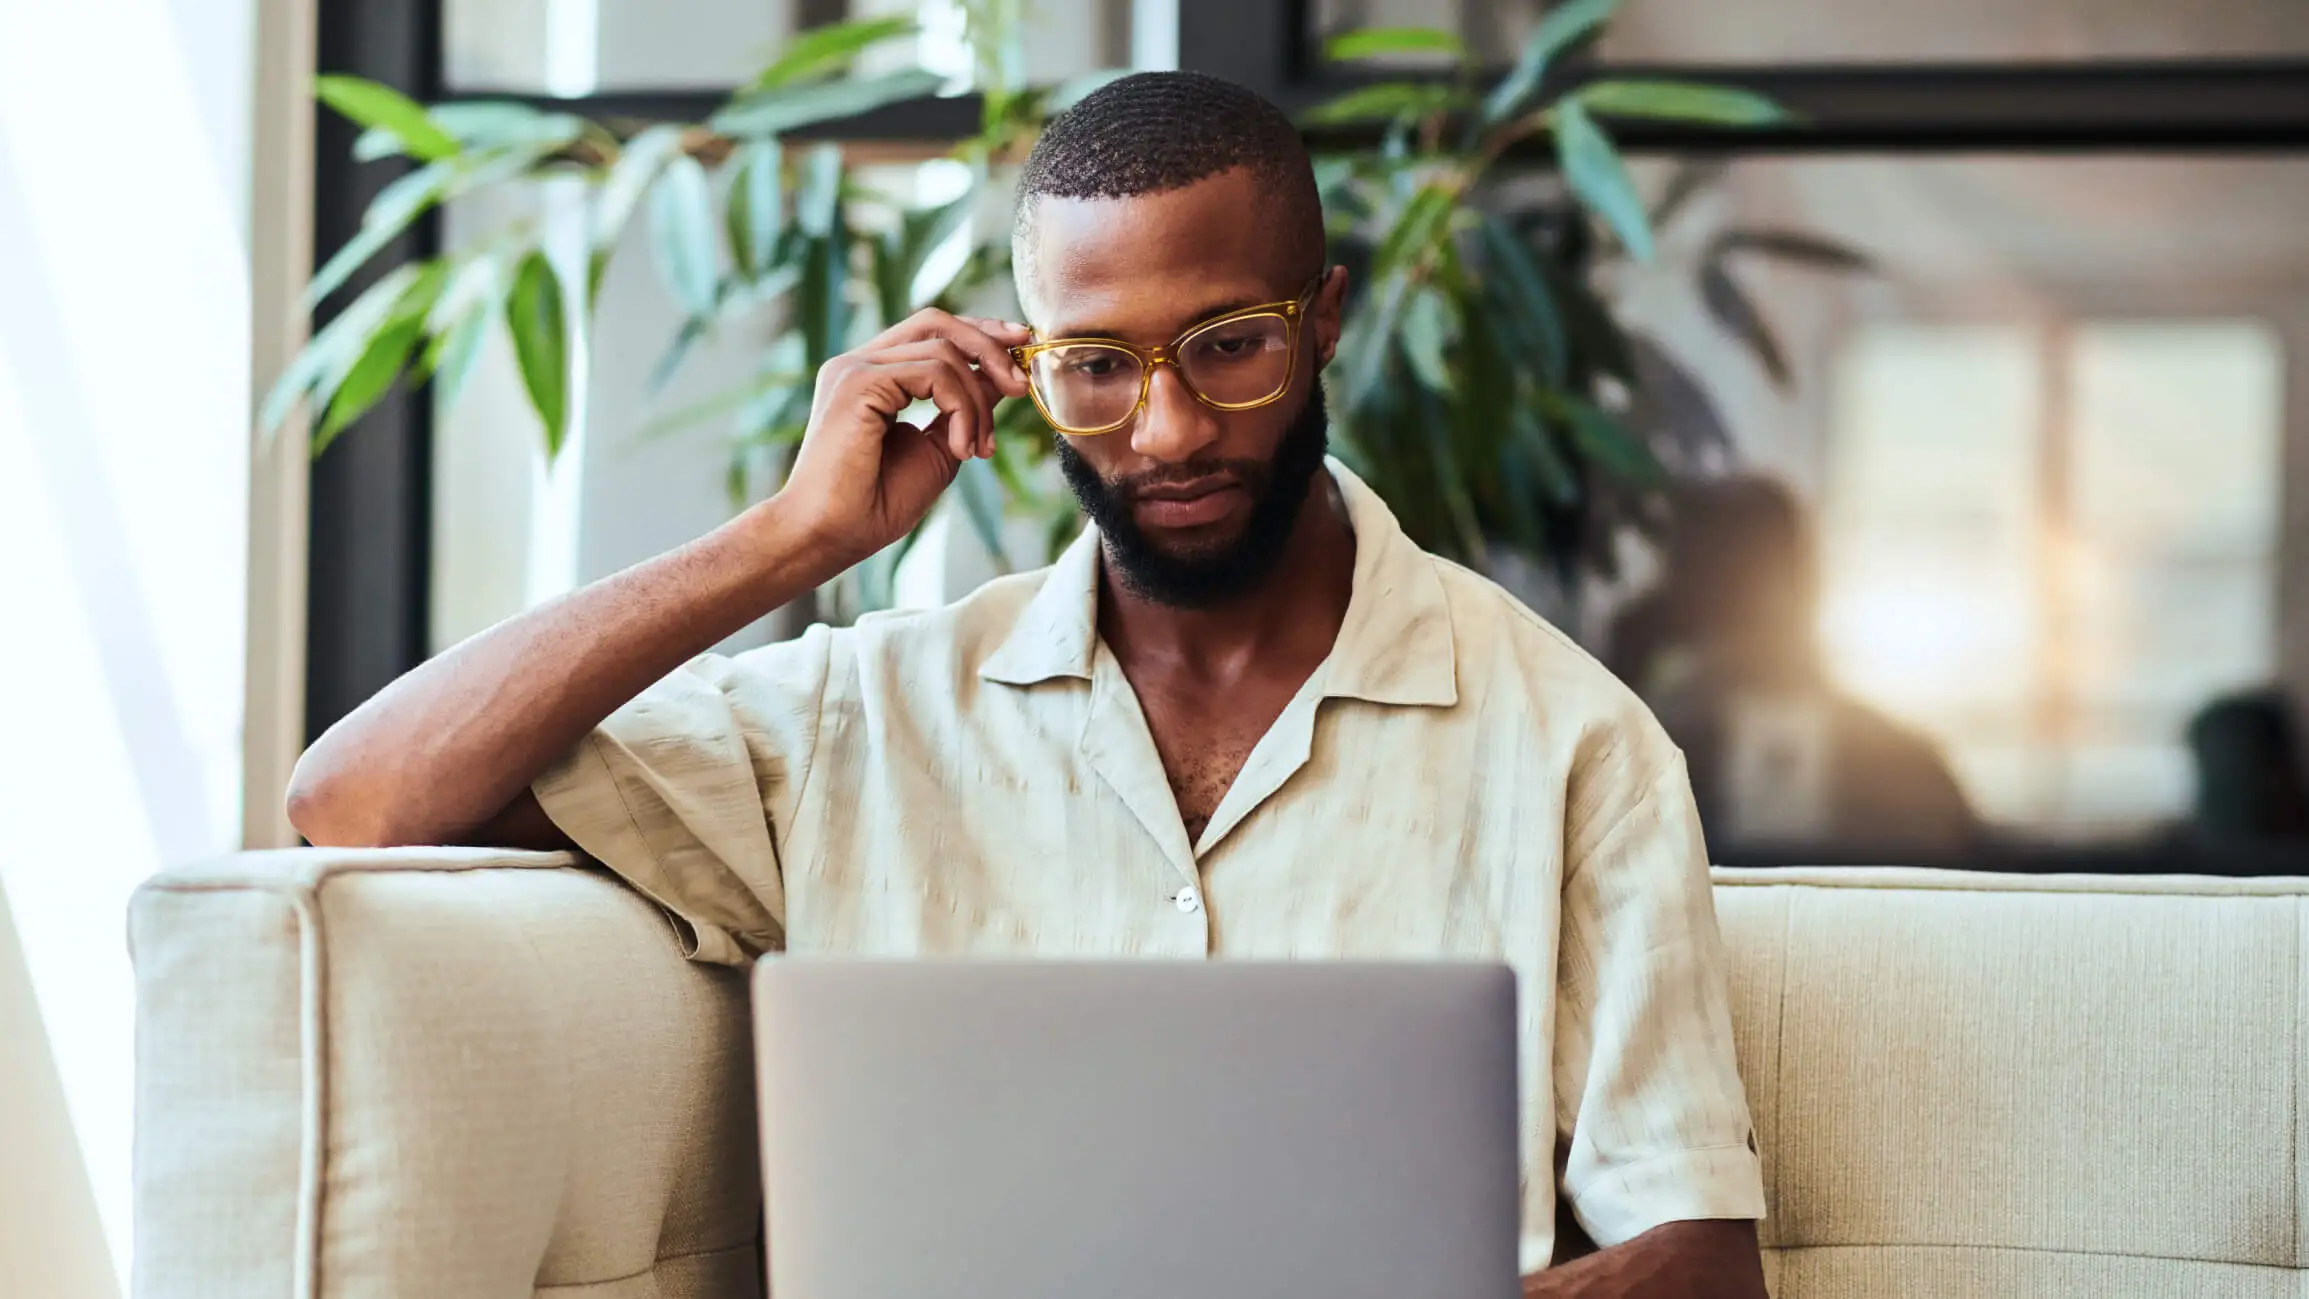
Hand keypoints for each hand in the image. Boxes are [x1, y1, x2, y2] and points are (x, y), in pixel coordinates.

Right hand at [773, 308, 1033, 568]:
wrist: (829, 536)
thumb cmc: (875, 505)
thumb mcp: (938, 450)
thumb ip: (964, 410)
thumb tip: (1001, 379)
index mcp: (873, 375)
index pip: (931, 331)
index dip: (980, 334)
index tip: (1021, 348)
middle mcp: (860, 362)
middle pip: (937, 323)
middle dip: (989, 347)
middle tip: (1022, 386)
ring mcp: (855, 367)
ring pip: (943, 351)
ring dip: (978, 401)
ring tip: (980, 449)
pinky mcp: (857, 381)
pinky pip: (933, 372)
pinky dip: (961, 408)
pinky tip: (962, 449)